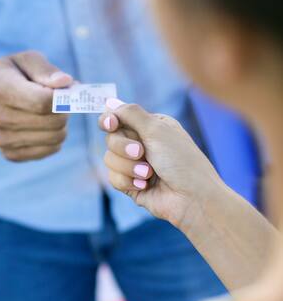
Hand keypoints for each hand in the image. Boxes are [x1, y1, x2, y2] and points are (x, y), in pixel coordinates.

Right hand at [0, 51, 72, 161]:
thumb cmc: (12, 74)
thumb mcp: (26, 60)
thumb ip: (46, 70)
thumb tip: (66, 83)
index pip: (43, 101)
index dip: (63, 97)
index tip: (67, 90)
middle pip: (53, 121)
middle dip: (65, 110)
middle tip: (59, 100)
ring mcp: (1, 139)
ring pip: (56, 138)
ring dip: (60, 124)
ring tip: (49, 112)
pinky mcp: (10, 154)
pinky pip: (51, 149)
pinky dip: (54, 137)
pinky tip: (42, 125)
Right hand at [98, 100, 223, 228]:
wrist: (192, 198)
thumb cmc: (181, 161)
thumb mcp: (157, 129)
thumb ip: (130, 113)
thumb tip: (109, 102)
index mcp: (150, 126)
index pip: (118, 118)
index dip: (109, 121)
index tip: (111, 124)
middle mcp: (141, 144)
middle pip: (110, 139)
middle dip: (124, 147)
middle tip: (142, 153)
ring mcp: (134, 165)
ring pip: (109, 159)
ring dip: (128, 167)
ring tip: (149, 174)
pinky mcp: (130, 184)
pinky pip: (113, 178)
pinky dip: (128, 181)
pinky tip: (145, 185)